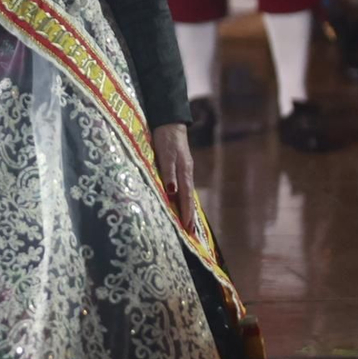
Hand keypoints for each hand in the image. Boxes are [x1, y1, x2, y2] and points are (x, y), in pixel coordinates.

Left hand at [152, 123, 199, 240]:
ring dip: (188, 210)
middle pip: (189, 199)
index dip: (186, 213)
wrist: (169, 123)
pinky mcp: (181, 168)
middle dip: (190, 217)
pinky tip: (182, 205)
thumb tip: (172, 192)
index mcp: (184, 172)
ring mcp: (184, 171)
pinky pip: (184, 189)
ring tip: (189, 226)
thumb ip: (168, 173)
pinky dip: (185, 200)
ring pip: (187, 195)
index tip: (187, 228)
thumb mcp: (165, 155)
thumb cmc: (165, 139)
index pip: (185, 197)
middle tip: (192, 235)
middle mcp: (186, 174)